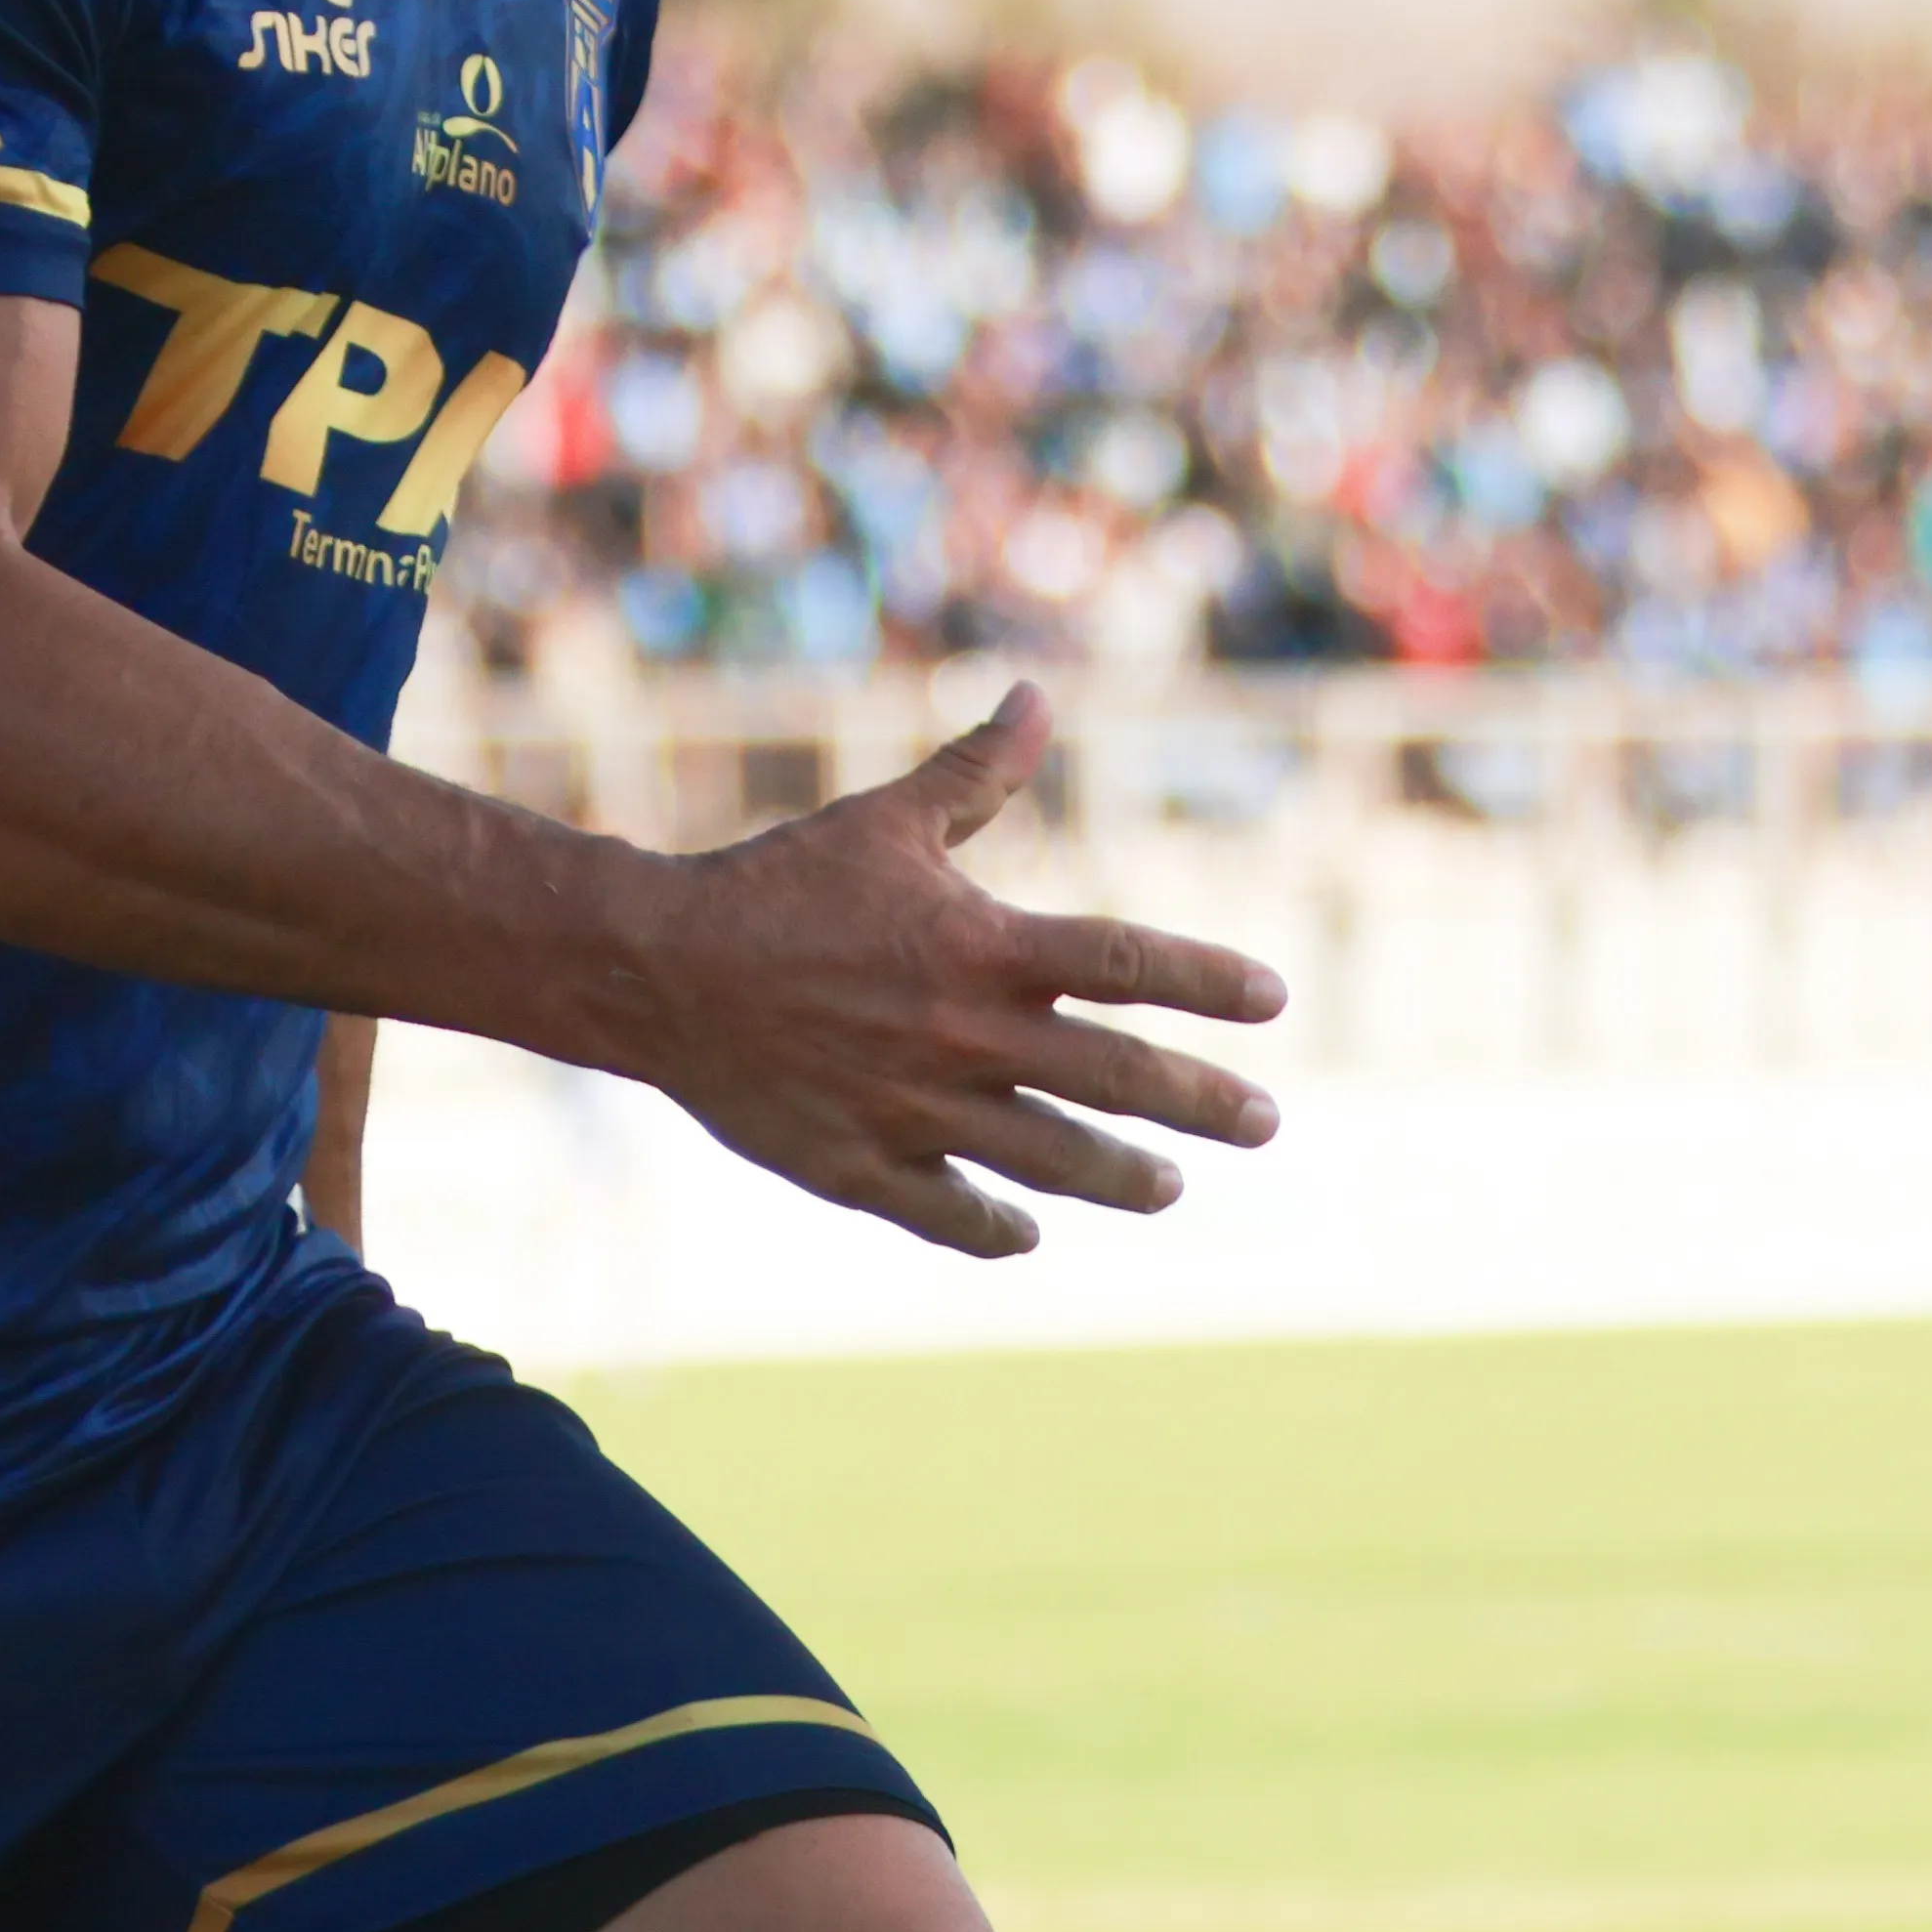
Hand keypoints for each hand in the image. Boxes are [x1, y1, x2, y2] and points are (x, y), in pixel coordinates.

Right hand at [606, 686, 1285, 1258]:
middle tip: (1265, 1123)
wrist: (658, 970)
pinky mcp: (861, 1167)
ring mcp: (916, 1113)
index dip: (1205, 979)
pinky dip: (999, 1229)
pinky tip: (1032, 1233)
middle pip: (1114, 1079)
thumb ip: (974, 773)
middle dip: (1201, 1105)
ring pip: (1050, 1162)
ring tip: (1170, 1188)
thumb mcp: (883, 821)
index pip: (1124, 964)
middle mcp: (963, 1038)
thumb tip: (1035, 699)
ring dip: (1123, 1179)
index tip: (1273, 997)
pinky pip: (950, 1214)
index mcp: (979, 948)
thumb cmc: (778, 884)